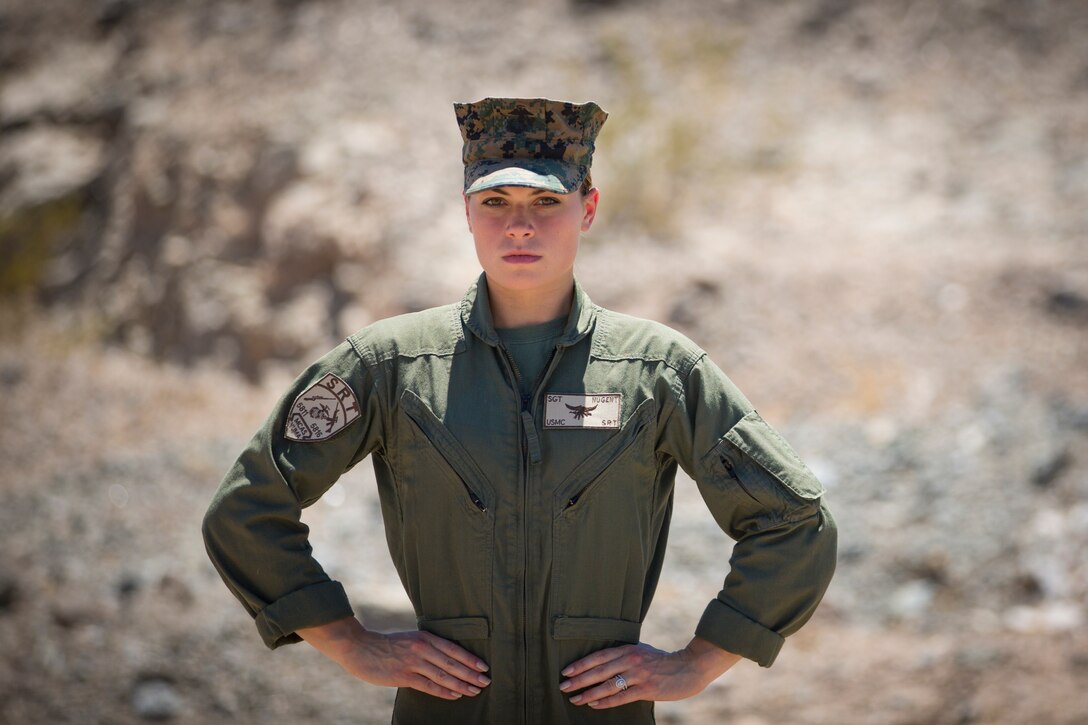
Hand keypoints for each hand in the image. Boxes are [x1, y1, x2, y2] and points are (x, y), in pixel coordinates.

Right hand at [297, 616, 490, 699]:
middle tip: (486, 681)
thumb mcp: (410, 639)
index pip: (453, 649)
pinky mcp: (404, 676)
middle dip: (471, 673)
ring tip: (475, 690)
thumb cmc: (387, 645)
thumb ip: (427, 646)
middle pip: (452, 662)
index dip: (470, 659)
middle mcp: (422, 648)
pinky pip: (428, 685)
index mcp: (425, 637)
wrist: (361, 648)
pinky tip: (455, 695)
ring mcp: (413, 662)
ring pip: (443, 675)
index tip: (484, 667)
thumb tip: (448, 657)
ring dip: (461, 684)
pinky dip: (444, 691)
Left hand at [558, 636, 740, 708]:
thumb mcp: (642, 651)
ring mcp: (639, 674)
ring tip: (575, 699)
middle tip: (563, 686)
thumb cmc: (663, 661)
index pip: (599, 656)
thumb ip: (624, 655)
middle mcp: (631, 659)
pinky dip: (606, 702)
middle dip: (579, 679)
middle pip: (599, 670)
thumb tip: (603, 662)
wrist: (689, 667)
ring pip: (608, 685)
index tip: (566, 671)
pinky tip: (594, 705)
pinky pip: (622, 697)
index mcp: (628, 649)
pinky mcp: (647, 689)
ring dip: (589, 693)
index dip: (581, 664)